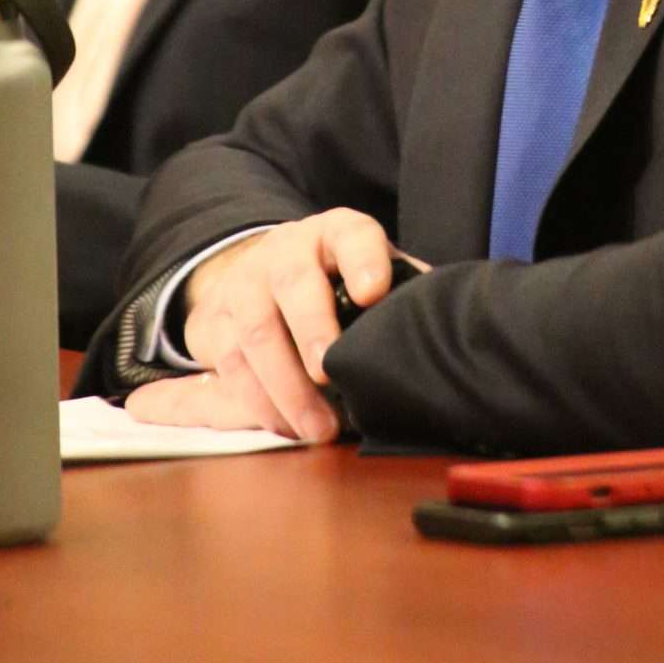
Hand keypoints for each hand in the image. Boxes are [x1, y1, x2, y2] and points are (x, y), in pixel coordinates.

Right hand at [125, 211, 427, 442]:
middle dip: (311, 328)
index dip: (363, 260)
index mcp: (335, 234)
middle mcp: (286, 250)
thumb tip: (450, 329)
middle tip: (329, 371)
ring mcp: (244, 283)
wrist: (263, 274)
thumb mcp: (374, 276)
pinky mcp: (213, 320)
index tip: (374, 292)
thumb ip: (404, 296)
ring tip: (318, 427)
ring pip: (256, 331)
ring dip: (285, 386)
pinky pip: (229, 366)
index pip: (352, 236)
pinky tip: (288, 427)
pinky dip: (259, 404)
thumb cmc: (338, 283)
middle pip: (294, 282)